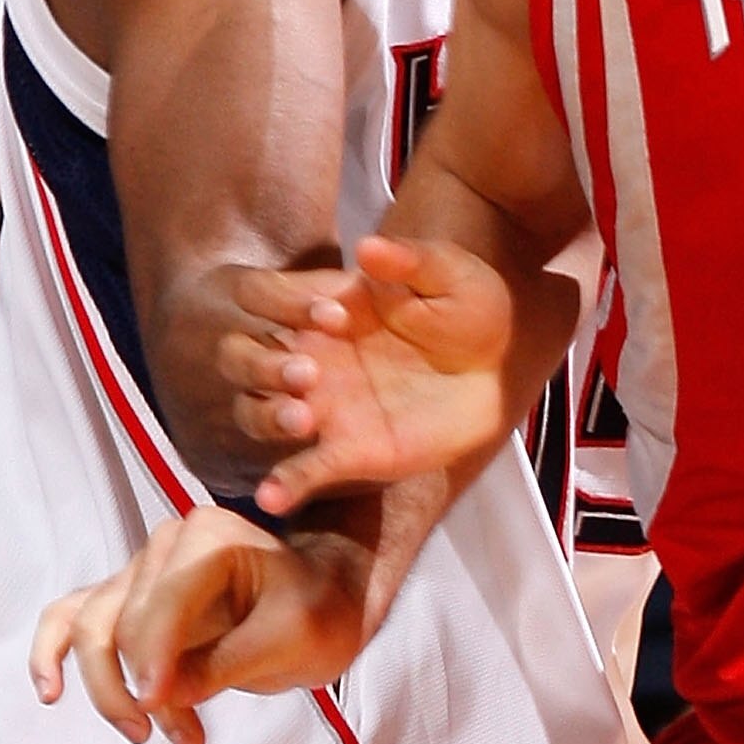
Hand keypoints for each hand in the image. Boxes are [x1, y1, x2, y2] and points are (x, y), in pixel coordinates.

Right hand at [31, 509, 369, 743]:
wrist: (324, 605)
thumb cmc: (316, 615)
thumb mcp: (291, 642)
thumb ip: (224, 664)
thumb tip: (159, 694)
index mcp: (210, 537)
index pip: (162, 602)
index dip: (154, 659)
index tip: (157, 707)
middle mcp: (165, 545)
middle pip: (120, 623)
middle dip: (142, 689)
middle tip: (179, 737)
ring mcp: (140, 570)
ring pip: (92, 629)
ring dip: (110, 689)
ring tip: (144, 734)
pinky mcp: (126, 598)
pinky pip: (70, 618)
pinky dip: (54, 652)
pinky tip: (50, 691)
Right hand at [220, 236, 515, 516]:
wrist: (504, 364)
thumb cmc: (469, 307)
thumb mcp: (447, 272)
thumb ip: (409, 259)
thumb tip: (368, 246)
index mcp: (320, 305)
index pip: (259, 295)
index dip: (281, 301)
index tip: (336, 312)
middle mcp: (309, 354)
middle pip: (240, 356)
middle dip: (260, 363)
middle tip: (309, 371)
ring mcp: (322, 404)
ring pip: (256, 411)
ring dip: (267, 414)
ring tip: (303, 417)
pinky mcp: (348, 450)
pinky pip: (303, 470)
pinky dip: (284, 484)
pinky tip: (272, 497)